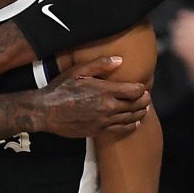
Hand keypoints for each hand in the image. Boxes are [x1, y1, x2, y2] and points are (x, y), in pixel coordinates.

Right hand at [36, 57, 150, 137]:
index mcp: (105, 91)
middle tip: (146, 97)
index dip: (141, 88)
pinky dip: (131, 126)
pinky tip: (134, 123)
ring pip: (131, 118)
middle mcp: (108, 108)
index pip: (134, 91)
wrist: (46, 111)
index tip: (142, 86)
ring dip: (140, 113)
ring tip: (144, 109)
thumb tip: (119, 60)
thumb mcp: (78, 71)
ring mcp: (104, 121)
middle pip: (136, 105)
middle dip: (144, 100)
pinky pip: (121, 130)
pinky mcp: (98, 131)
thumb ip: (100, 65)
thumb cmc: (60, 88)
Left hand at [169, 9, 193, 120]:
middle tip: (173, 24)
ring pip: (185, 36)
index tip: (182, 14)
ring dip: (176, 34)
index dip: (191, 16)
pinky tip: (173, 47)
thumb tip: (190, 21)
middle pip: (193, 27)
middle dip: (181, 24)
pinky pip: (181, 48)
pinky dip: (175, 45)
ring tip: (173, 35)